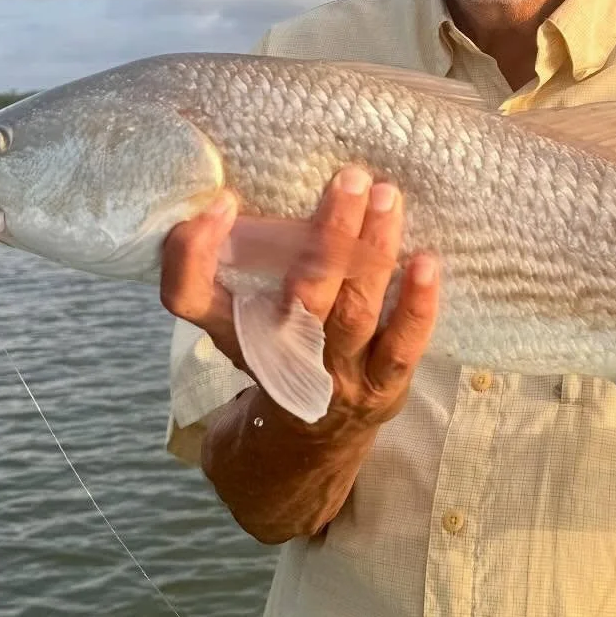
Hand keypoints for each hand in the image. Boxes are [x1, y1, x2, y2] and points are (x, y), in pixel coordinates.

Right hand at [160, 167, 439, 434]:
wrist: (303, 440)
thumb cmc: (270, 352)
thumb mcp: (229, 316)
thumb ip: (219, 261)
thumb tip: (223, 197)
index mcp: (233, 329)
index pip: (188, 297)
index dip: (195, 252)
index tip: (222, 202)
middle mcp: (281, 353)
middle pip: (302, 295)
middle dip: (329, 234)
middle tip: (351, 177)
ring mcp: (335, 374)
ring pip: (355, 311)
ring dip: (374, 252)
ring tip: (388, 198)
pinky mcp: (381, 386)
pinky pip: (402, 346)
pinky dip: (416, 305)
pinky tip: (427, 262)